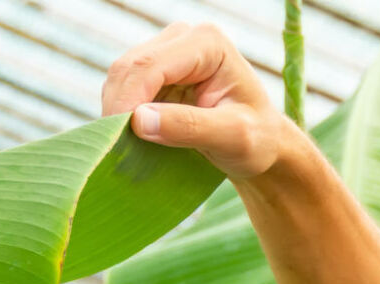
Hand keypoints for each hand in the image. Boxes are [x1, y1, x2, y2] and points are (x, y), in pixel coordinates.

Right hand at [101, 22, 289, 179]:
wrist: (262, 145)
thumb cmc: (258, 140)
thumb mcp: (235, 138)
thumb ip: (190, 127)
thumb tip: (139, 120)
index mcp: (208, 43)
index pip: (151, 66)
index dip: (128, 101)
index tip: (118, 137)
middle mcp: (183, 38)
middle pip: (129, 68)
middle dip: (118, 108)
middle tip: (117, 149)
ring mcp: (166, 52)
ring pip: (120, 78)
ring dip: (117, 112)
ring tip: (127, 147)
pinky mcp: (155, 72)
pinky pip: (124, 90)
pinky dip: (123, 114)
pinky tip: (133, 138)